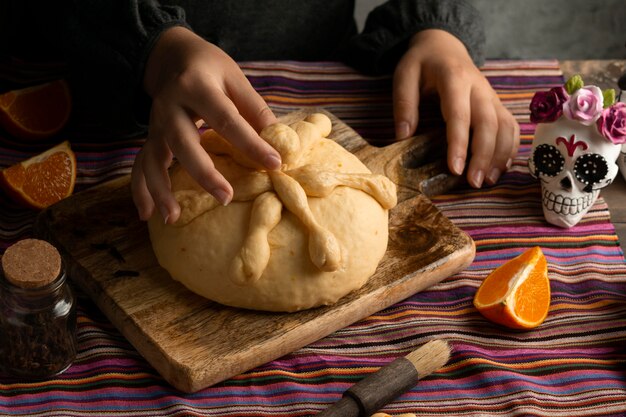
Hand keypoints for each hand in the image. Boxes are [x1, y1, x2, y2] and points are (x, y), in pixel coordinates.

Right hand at [132, 27, 280, 223]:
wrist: (171, 56)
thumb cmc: (211, 69)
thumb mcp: (235, 78)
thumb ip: (255, 109)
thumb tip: (279, 142)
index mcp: (197, 86)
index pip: (226, 119)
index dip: (250, 143)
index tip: (275, 163)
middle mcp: (170, 105)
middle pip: (182, 141)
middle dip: (203, 172)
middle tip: (226, 197)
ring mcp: (155, 124)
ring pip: (152, 158)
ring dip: (161, 189)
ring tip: (173, 217)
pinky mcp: (150, 137)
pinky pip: (139, 165)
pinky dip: (140, 190)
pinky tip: (148, 215)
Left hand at [392, 29, 519, 187]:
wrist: (444, 46)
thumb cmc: (422, 64)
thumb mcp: (404, 75)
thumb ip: (404, 104)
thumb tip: (402, 136)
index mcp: (454, 79)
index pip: (460, 115)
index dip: (459, 144)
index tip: (455, 169)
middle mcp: (479, 88)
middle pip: (489, 123)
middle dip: (484, 155)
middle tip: (473, 183)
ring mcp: (491, 96)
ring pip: (505, 126)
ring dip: (499, 156)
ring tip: (487, 181)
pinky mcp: (496, 104)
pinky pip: (510, 126)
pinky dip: (510, 148)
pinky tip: (500, 168)